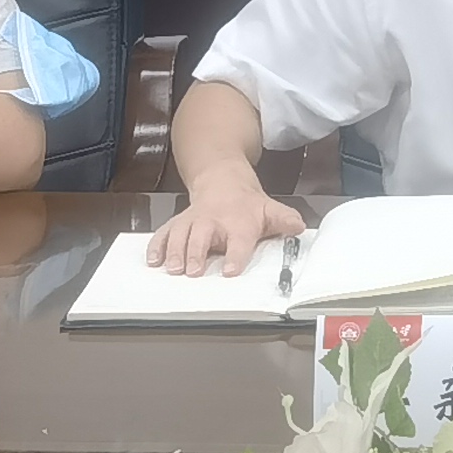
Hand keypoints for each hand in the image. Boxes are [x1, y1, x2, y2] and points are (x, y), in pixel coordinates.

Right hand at [147, 173, 302, 277]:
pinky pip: (164, 232)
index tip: (231, 271)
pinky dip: (156, 245)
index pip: (239, 240)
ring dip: (175, 251)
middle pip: (203, 236)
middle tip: (193, 271)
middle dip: (196, 253)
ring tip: (172, 269)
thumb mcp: (269, 210)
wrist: (222, 181)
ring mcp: (193, 221)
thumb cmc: (247, 204)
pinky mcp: (177, 222)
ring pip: (180, 234)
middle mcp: (213, 222)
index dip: (236, 255)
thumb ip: (284, 221)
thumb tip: (299, 227)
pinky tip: (153, 260)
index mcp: (239, 222)